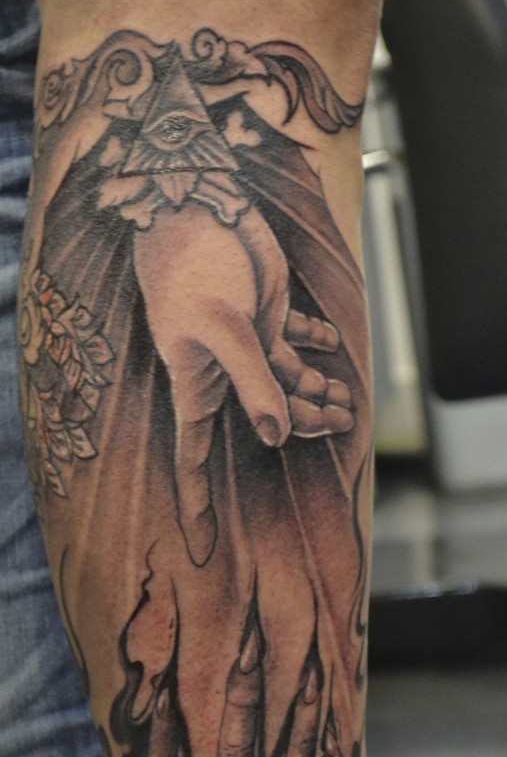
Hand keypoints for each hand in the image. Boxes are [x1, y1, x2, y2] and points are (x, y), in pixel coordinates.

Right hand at [134, 202, 352, 565]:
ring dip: (321, 395)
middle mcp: (223, 378)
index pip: (193, 461)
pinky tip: (332, 347)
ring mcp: (248, 351)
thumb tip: (278, 436)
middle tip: (342, 425)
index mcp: (198, 389)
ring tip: (349, 400)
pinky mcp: (266, 320)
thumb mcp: (224, 329)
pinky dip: (317, 350)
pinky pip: (298, 348)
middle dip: (306, 428)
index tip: (200, 548)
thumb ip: (254, 383)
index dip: (197, 505)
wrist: (198, 209)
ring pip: (291, 389)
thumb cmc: (194, 270)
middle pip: (268, 424)